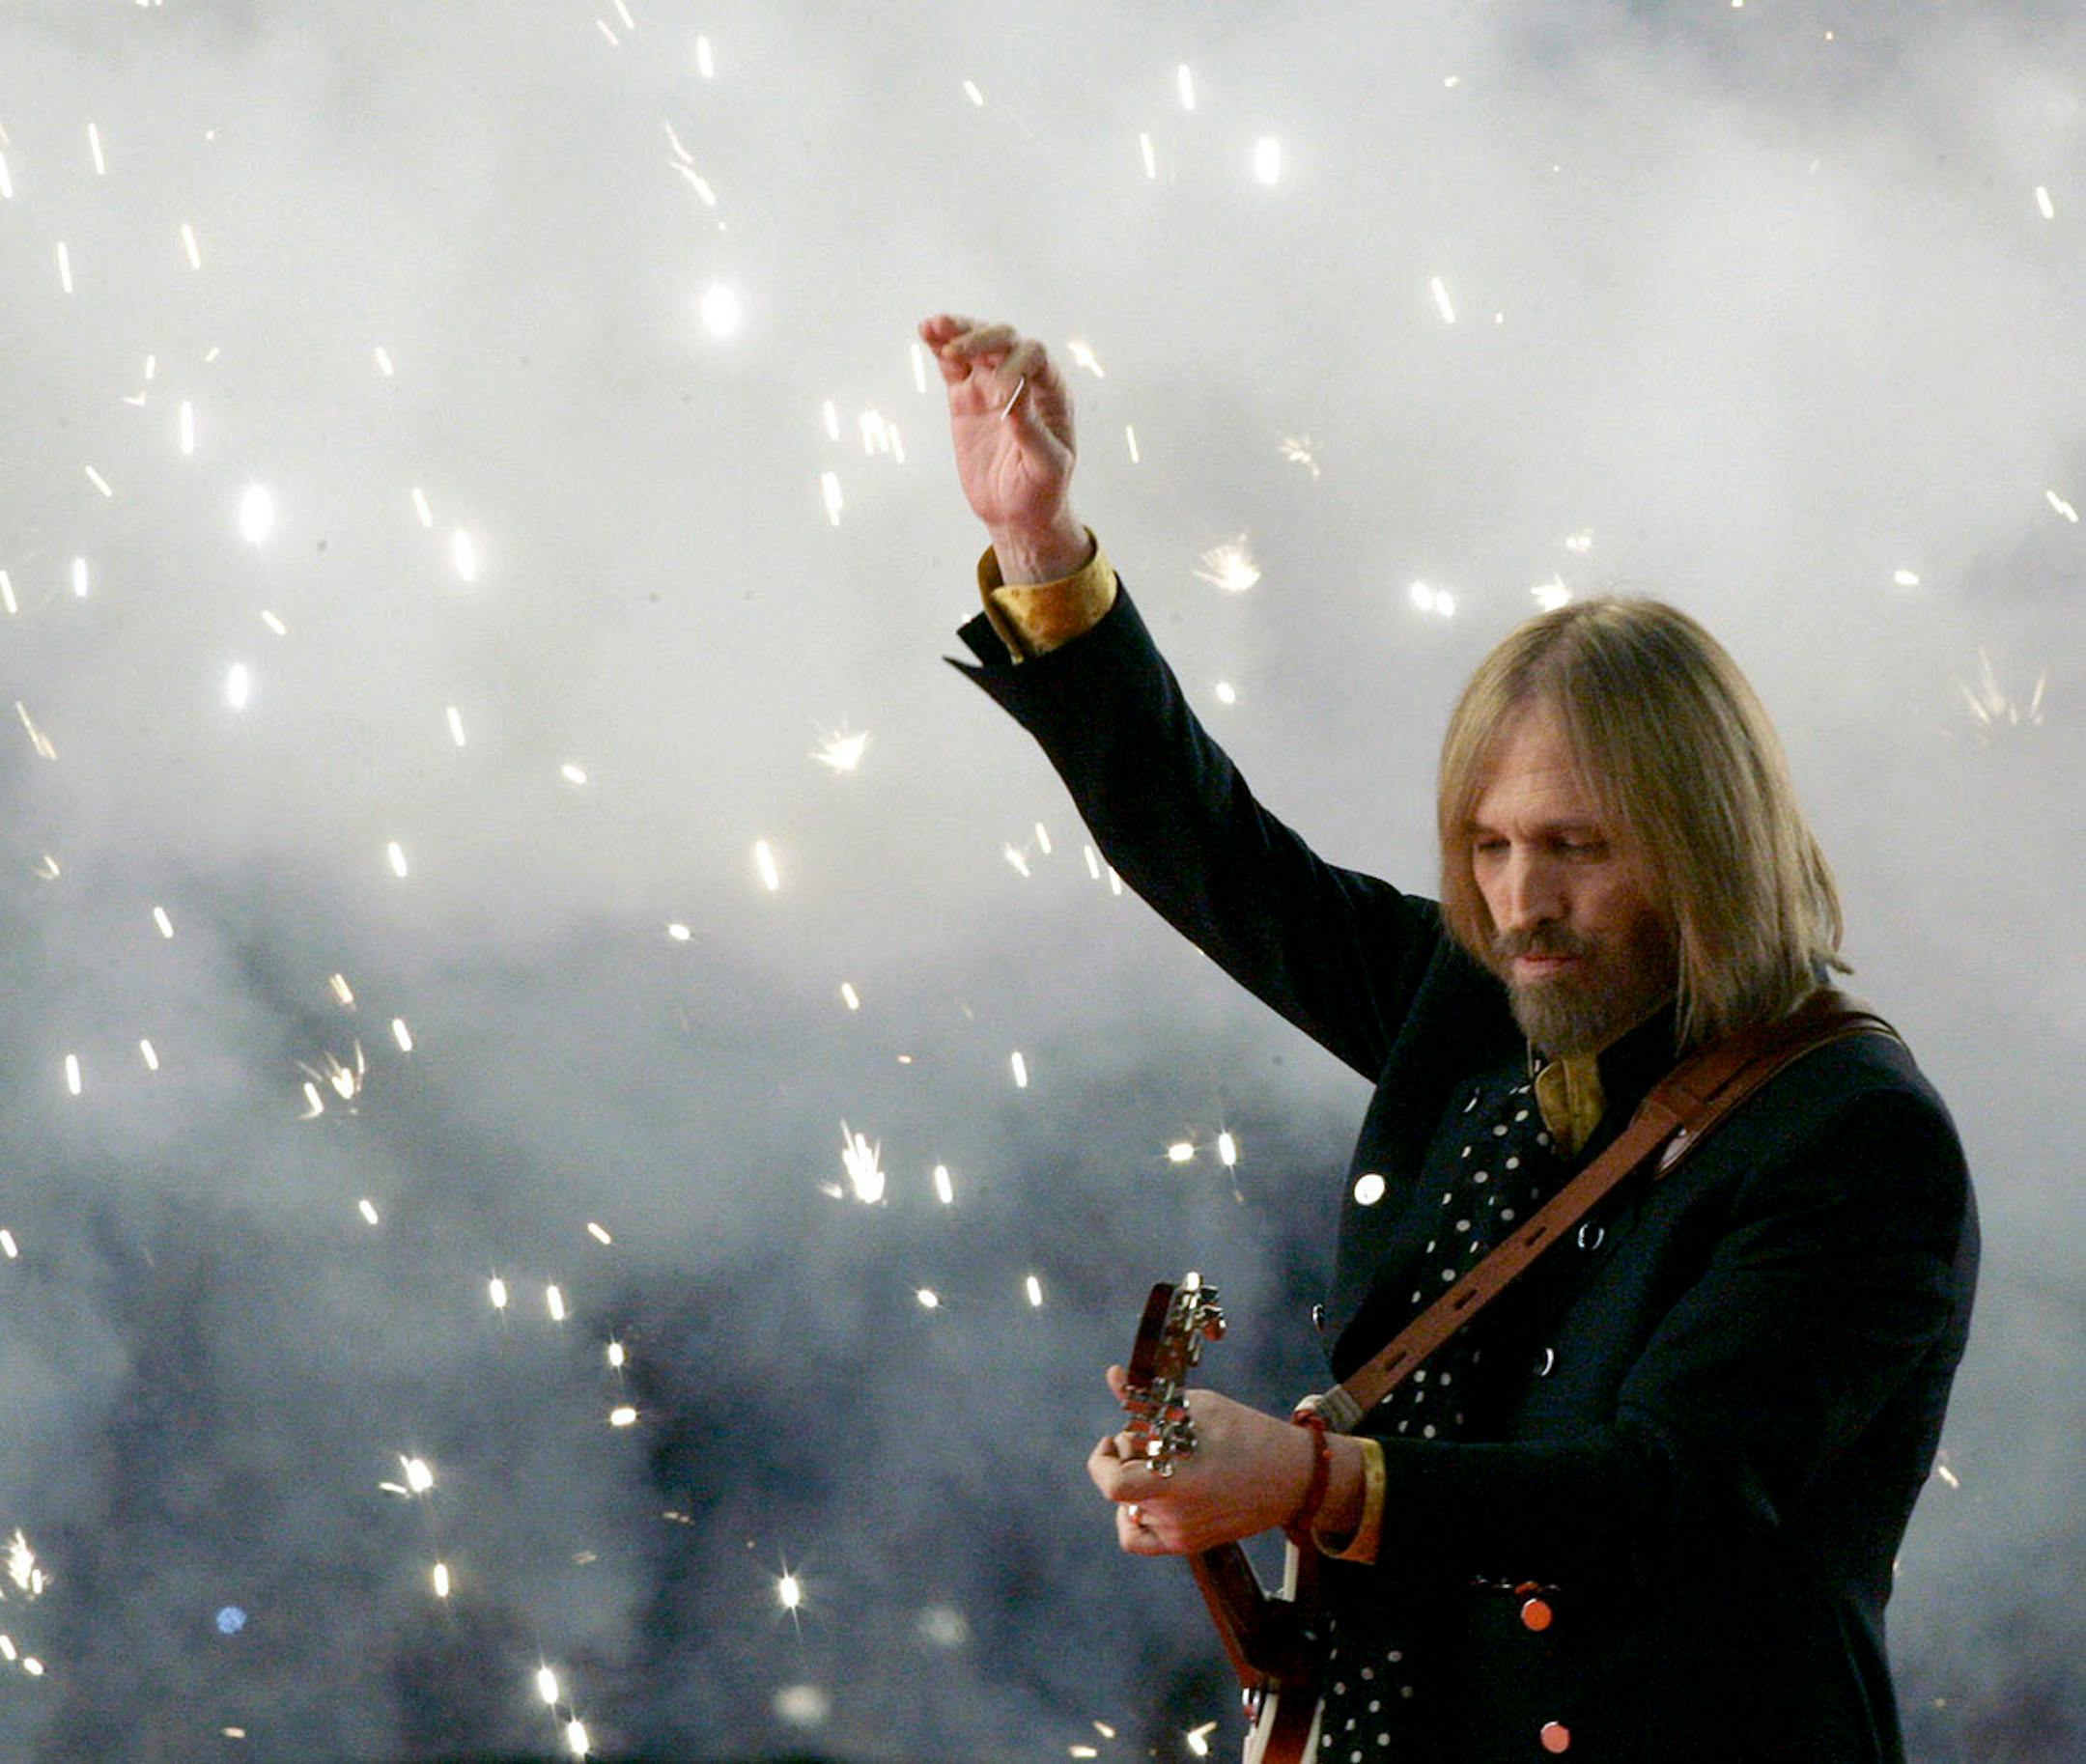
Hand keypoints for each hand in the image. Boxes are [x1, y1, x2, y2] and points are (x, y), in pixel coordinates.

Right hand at [917, 313, 1085, 575]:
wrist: (1016, 512)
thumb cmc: (1042, 492)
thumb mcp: (1045, 468)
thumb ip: (1032, 432)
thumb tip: (1011, 397)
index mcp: (1052, 393)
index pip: (1036, 357)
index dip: (1015, 365)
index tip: (997, 398)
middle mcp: (1024, 380)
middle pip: (1005, 340)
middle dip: (980, 339)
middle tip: (955, 352)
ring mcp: (992, 385)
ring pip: (977, 344)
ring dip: (958, 331)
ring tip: (934, 325)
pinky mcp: (966, 398)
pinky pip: (953, 365)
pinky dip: (940, 346)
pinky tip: (926, 331)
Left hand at [1088, 1365, 1315, 1556]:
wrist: (1289, 1475)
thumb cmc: (1244, 1433)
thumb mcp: (1195, 1406)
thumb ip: (1147, 1399)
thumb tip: (1113, 1375)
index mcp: (1175, 1480)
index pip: (1111, 1483)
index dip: (1102, 1460)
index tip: (1114, 1438)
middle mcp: (1174, 1514)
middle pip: (1122, 1485)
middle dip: (1128, 1457)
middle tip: (1156, 1439)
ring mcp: (1180, 1533)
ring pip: (1129, 1505)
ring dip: (1137, 1480)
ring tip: (1167, 1461)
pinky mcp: (1187, 1543)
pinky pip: (1139, 1539)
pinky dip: (1132, 1518)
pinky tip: (1144, 1498)